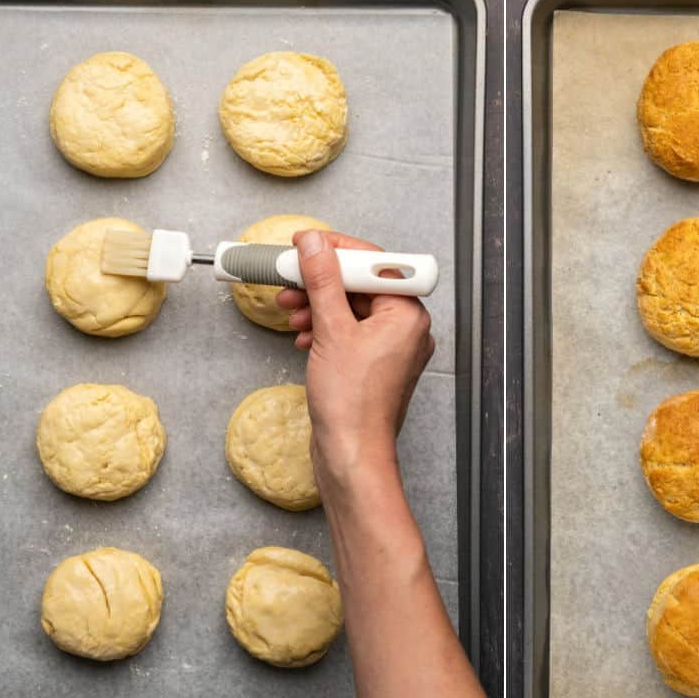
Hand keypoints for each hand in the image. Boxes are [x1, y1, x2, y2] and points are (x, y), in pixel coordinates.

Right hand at [276, 231, 435, 485]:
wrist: (351, 452)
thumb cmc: (352, 404)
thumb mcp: (331, 330)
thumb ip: (323, 281)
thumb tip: (315, 245)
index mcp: (407, 314)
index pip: (375, 262)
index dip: (338, 250)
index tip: (308, 245)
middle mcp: (406, 328)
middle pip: (361, 284)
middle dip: (322, 281)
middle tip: (291, 278)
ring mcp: (391, 348)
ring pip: (352, 309)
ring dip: (318, 305)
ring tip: (291, 310)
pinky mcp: (374, 364)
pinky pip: (350, 332)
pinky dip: (325, 328)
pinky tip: (304, 336)